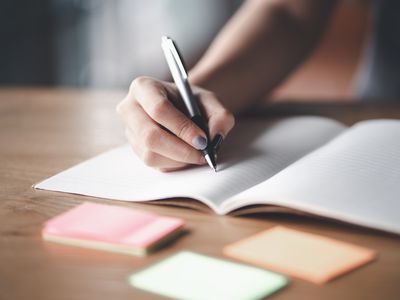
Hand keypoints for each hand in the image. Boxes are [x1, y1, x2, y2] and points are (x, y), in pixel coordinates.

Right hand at [116, 76, 234, 171]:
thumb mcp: (210, 101)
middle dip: (180, 150)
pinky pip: (154, 164)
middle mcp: (130, 109)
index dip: (182, 127)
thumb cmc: (192, 102)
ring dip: (179, 159)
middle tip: (203, 154)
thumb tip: (215, 138)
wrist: (182, 109)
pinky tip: (186, 155)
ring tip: (197, 153)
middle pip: (150, 136)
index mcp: (144, 87)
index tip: (203, 140)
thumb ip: (220, 116)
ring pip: (150, 154)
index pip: (159, 109)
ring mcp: (130, 131)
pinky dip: (175, 164)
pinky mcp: (136, 149)